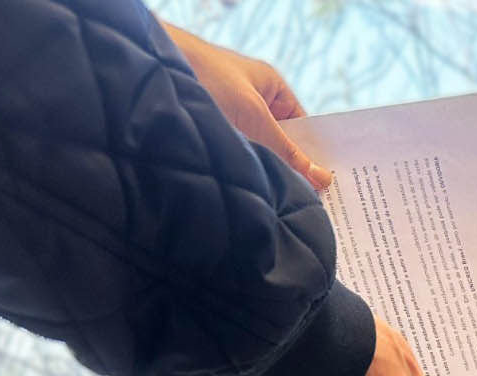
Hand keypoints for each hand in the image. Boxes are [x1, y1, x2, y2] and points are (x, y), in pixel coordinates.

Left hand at [159, 21, 330, 189]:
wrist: (146, 68)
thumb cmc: (204, 76)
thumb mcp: (255, 119)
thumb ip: (288, 153)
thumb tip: (324, 180)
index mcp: (271, 88)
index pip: (304, 127)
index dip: (316, 156)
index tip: (331, 190)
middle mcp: (251, 102)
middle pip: (281, 144)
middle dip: (292, 170)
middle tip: (311, 206)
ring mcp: (228, 118)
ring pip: (256, 154)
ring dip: (264, 173)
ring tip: (281, 206)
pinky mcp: (207, 134)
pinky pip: (234, 159)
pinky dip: (241, 174)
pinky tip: (250, 195)